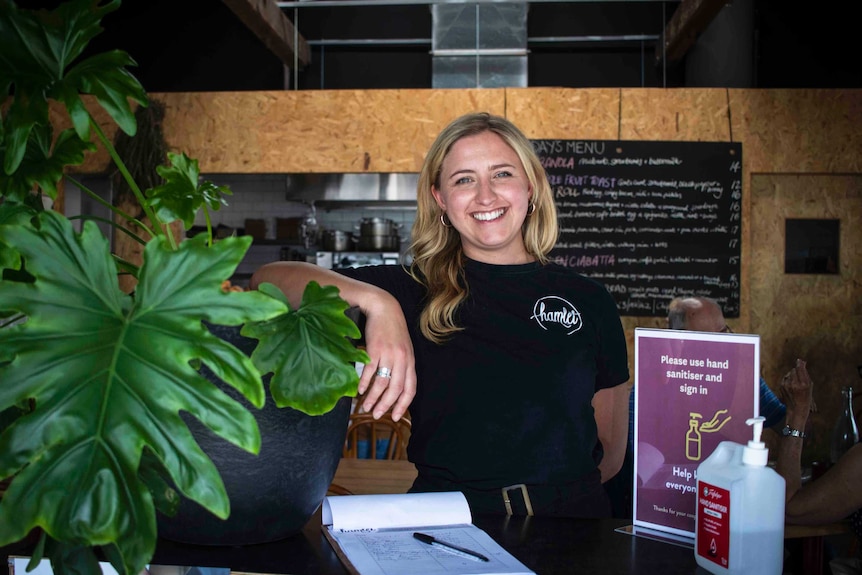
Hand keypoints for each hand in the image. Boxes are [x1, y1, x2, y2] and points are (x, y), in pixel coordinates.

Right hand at [355, 296, 416, 421]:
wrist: (384, 308)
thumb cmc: (393, 330)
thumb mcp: (403, 348)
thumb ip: (402, 366)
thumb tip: (395, 386)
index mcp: (410, 361)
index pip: (410, 389)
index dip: (403, 405)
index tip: (395, 417)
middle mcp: (401, 360)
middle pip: (396, 389)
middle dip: (386, 406)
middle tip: (376, 415)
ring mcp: (388, 355)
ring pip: (381, 383)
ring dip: (372, 398)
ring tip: (365, 406)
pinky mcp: (375, 349)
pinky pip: (369, 371)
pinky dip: (363, 383)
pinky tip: (358, 390)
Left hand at [778, 359, 814, 412]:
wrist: (797, 409)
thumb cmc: (806, 397)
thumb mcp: (809, 386)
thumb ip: (806, 374)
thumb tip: (802, 362)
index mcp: (803, 384)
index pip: (800, 369)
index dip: (800, 364)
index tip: (800, 360)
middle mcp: (794, 384)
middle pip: (794, 370)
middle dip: (796, 371)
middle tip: (800, 377)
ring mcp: (787, 385)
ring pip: (789, 374)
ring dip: (792, 376)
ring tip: (796, 384)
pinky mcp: (781, 386)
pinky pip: (785, 378)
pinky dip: (788, 380)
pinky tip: (791, 386)